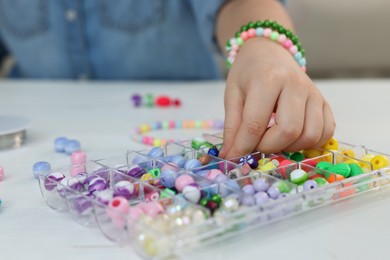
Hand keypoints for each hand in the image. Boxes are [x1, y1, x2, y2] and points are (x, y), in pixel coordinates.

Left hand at [219, 38, 334, 158]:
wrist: (269, 52)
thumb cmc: (248, 74)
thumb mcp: (232, 95)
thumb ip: (232, 127)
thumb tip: (229, 156)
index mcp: (268, 79)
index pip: (256, 124)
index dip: (244, 146)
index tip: (234, 156)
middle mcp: (295, 85)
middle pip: (289, 131)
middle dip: (269, 146)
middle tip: (257, 142)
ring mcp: (314, 93)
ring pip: (310, 135)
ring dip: (290, 147)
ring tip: (274, 139)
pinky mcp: (324, 102)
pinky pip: (326, 132)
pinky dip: (310, 143)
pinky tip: (293, 137)